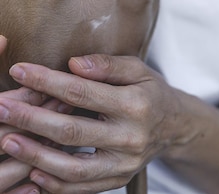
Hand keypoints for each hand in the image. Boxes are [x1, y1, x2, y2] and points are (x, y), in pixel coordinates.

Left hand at [0, 54, 186, 193]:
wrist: (174, 127)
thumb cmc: (150, 91)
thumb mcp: (137, 68)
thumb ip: (107, 65)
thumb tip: (73, 64)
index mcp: (135, 104)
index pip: (82, 92)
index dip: (48, 81)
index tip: (19, 70)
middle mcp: (129, 138)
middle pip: (71, 131)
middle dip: (31, 119)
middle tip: (1, 108)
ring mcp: (122, 165)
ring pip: (71, 167)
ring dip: (34, 155)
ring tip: (8, 141)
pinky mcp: (115, 181)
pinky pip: (79, 188)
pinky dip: (52, 183)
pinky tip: (30, 169)